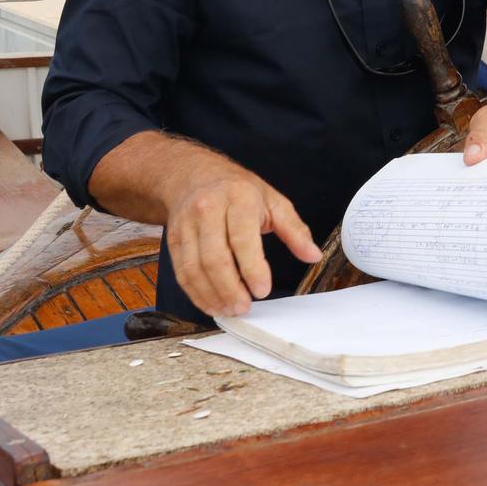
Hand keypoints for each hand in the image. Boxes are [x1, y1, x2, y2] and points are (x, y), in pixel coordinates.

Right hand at [164, 160, 322, 315]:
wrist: (194, 175)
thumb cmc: (238, 190)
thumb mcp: (273, 201)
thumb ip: (294, 230)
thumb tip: (313, 255)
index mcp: (238, 198)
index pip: (242, 238)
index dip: (252, 268)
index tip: (262, 290)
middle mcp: (208, 210)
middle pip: (215, 257)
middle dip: (230, 289)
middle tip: (244, 307)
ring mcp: (187, 225)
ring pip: (194, 268)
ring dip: (212, 295)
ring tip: (230, 310)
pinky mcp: (174, 239)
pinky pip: (182, 272)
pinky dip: (195, 293)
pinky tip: (211, 304)